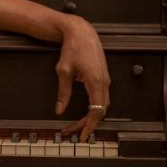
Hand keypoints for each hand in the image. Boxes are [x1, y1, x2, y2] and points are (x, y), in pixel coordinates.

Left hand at [54, 15, 110, 141]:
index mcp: (96, 82)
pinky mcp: (104, 76)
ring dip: (91, 116)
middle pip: (100, 112)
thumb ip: (63, 93)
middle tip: (72, 131)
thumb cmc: (72, 48)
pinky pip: (102, 97)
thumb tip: (59, 109)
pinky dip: (95, 108)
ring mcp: (106, 79)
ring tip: (76, 124)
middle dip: (87, 124)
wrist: (81, 31)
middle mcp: (105, 82)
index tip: (82, 135)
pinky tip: (85, 112)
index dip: (89, 126)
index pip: (96, 112)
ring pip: (103, 105)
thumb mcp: (63, 71)